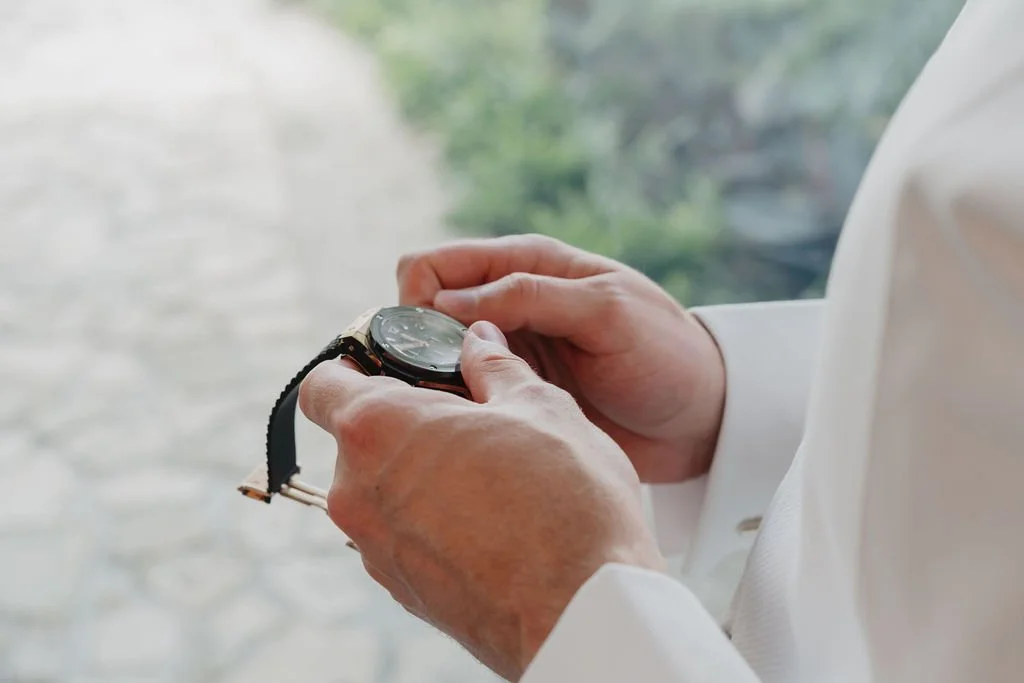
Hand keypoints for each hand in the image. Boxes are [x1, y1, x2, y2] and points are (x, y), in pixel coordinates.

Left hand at [298, 322, 665, 680]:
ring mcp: (375, 548)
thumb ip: (496, 368)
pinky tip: (492, 521)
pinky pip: (403, 535)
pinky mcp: (402, 589)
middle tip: (465, 417)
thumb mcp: (541, 407)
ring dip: (420, 474)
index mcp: (377, 429)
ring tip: (490, 473)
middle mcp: (357, 491)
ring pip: (382, 489)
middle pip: (357, 438)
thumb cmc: (564, 500)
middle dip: (403, 422)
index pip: (321, 384)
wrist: (582, 612)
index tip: (392, 365)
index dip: (352, 365)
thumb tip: (479, 341)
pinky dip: (432, 520)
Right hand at [397, 234, 725, 481]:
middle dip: (409, 344)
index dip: (414, 297)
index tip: (424, 342)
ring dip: (426, 383)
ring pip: (431, 360)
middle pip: (421, 313)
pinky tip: (464, 432)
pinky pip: (459, 399)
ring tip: (450, 414)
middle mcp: (505, 306)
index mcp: (526, 266)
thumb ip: (532, 297)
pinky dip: (449, 411)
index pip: (435, 265)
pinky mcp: (511, 397)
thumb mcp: (606, 314)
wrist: (701, 420)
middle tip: (432, 386)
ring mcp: (506, 355)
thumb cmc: (666, 355)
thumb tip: (445, 299)